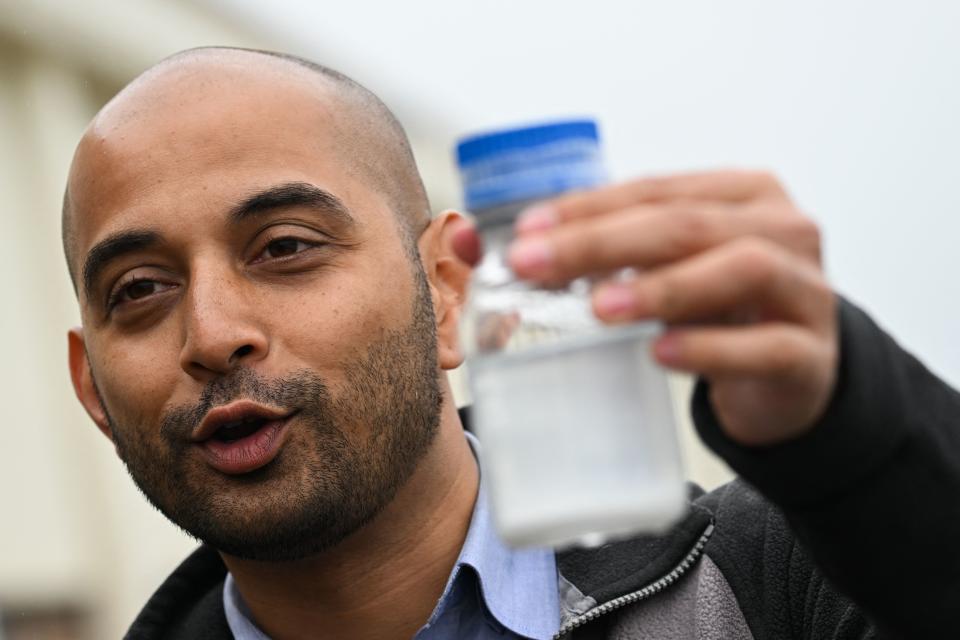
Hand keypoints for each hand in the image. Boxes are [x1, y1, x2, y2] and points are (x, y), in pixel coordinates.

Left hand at [452, 170, 837, 446]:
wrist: (790, 379)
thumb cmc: (714, 313)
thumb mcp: (659, 272)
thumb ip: (585, 254)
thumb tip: (472, 242)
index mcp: (741, 196)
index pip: (656, 191)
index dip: (588, 208)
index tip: (525, 234)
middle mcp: (782, 230)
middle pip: (686, 224)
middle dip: (602, 242)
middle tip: (535, 267)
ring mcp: (805, 291)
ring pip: (738, 269)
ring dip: (661, 287)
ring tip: (599, 309)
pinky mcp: (809, 355)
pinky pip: (763, 347)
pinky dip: (707, 349)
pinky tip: (659, 355)